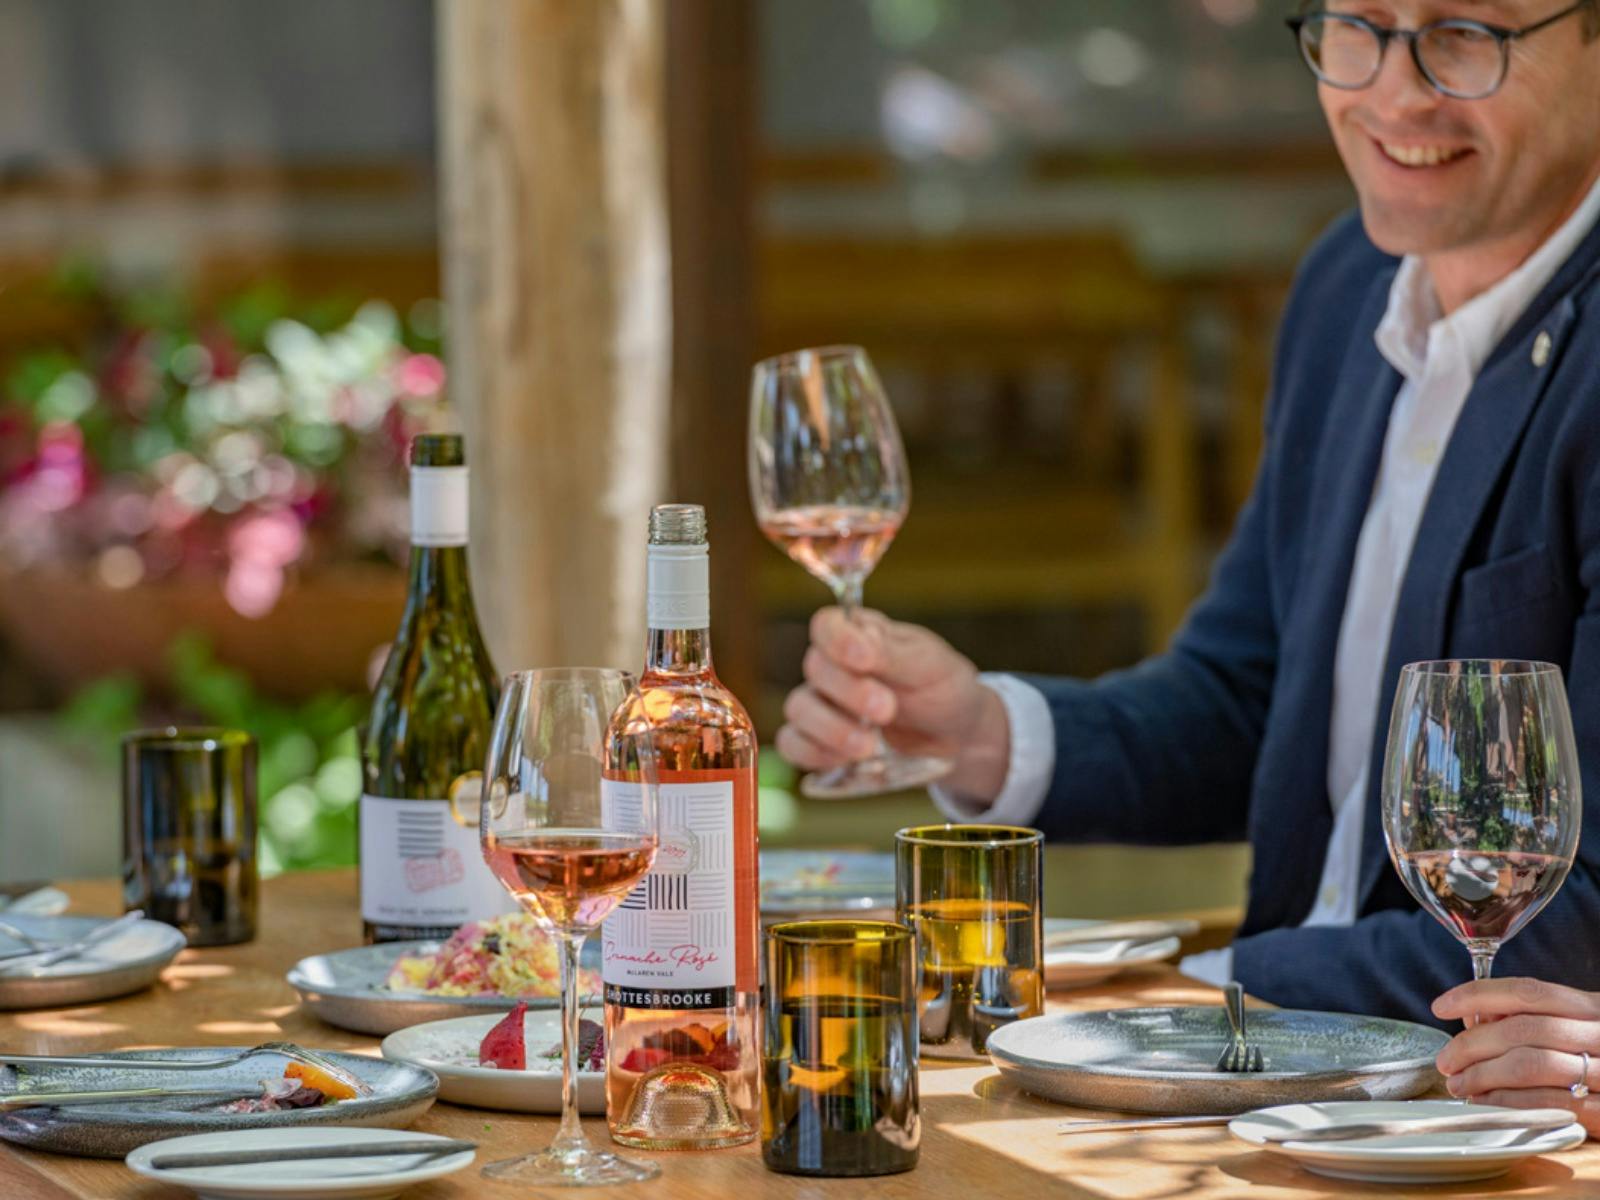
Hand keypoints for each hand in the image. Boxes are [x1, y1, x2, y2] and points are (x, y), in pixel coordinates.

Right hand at [774, 607, 1009, 801]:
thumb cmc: (942, 688)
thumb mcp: (928, 664)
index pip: (827, 625)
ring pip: (799, 709)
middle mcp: (834, 666)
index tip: (865, 661)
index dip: (837, 641)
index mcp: (860, 634)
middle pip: (814, 669)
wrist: (956, 736)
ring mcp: (823, 704)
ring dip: (831, 729)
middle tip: (887, 709)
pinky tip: (846, 760)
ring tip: (868, 747)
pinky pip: (794, 745)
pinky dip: (814, 754)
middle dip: (849, 693)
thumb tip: (859, 642)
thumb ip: (890, 653)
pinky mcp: (820, 742)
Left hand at [1433, 977, 1599, 1134]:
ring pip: (1531, 1065)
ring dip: (1483, 1076)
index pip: (1528, 992)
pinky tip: (1488, 1103)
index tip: (1440, 1005)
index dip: (1478, 994)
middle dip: (1471, 1045)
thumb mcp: (1582, 1027)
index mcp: (1594, 1008)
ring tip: (1459, 1084)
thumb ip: (1537, 1019)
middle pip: (1522, 1030)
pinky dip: (1510, 1102)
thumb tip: (1475, 1017)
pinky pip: (1549, 1103)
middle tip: (1444, 1061)